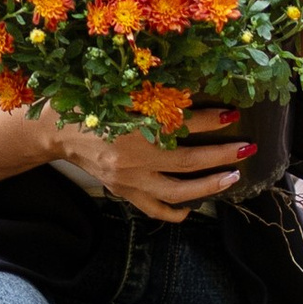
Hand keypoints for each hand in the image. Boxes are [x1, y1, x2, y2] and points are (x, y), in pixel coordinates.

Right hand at [35, 106, 252, 223]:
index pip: (183, 125)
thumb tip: (195, 96)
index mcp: (134, 128)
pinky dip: (174, 212)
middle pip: (187, 162)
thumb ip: (157, 96)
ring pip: (177, 192)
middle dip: (221, 156)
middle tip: (247, 149)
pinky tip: (191, 209)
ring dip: (208, 186)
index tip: (233, 114)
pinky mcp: (123, 192)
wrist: (55, 129)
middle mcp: (133, 159)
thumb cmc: (90, 102)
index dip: (212, 120)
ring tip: (232, 177)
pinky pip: (152, 209)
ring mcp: (128, 181)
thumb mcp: (122, 91)